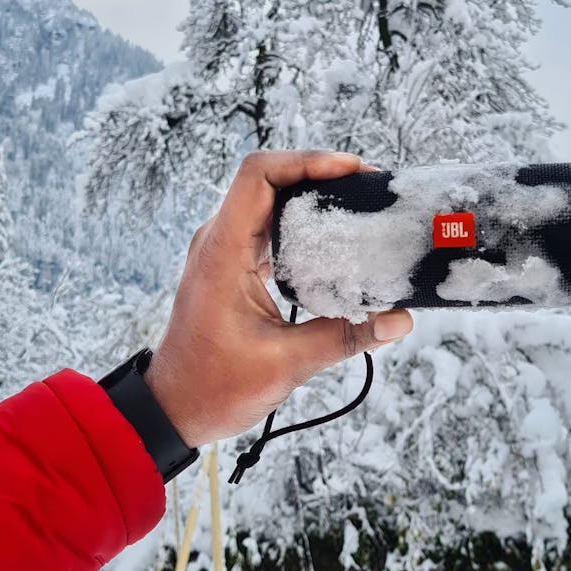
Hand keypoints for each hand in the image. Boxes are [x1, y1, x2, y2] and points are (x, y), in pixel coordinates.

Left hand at [145, 149, 413, 446]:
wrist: (172, 409)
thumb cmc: (213, 387)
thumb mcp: (286, 364)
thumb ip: (344, 337)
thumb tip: (397, 320)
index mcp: (222, 252)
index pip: (258, 175)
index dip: (305, 161)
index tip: (350, 169)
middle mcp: (219, 241)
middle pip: (269, 180)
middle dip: (320, 175)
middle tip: (369, 186)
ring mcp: (224, 251)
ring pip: (270, 201)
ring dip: (312, 197)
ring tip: (360, 204)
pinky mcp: (233, 266)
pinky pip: (268, 227)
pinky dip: (302, 223)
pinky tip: (336, 237)